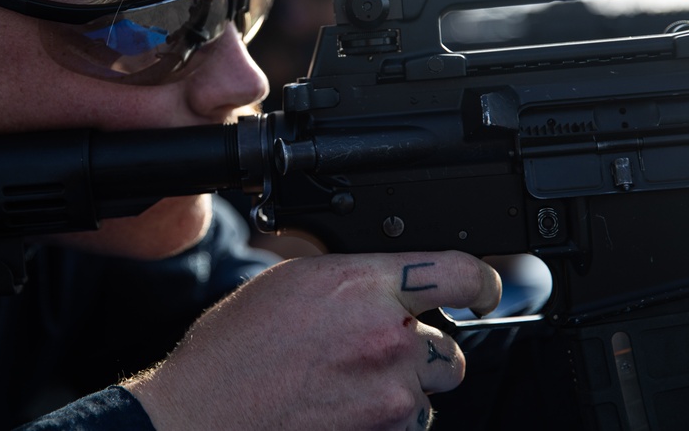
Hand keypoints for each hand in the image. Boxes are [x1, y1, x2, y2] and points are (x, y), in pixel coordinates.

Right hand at [125, 250, 500, 430]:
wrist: (203, 417)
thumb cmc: (233, 351)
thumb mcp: (290, 282)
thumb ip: (354, 279)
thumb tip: (392, 282)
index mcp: (361, 285)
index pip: (461, 273)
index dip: (482, 283)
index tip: (485, 291)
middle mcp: (386, 339)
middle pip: (450, 349)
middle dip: (420, 353)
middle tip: (370, 356)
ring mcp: (390, 397)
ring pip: (427, 394)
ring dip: (399, 392)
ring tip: (342, 388)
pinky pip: (407, 429)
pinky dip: (382, 424)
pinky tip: (339, 412)